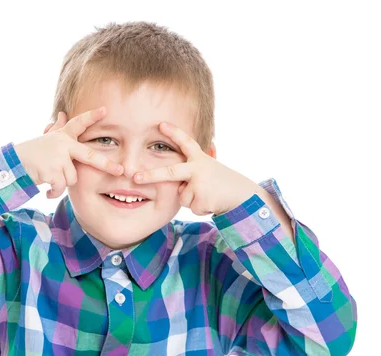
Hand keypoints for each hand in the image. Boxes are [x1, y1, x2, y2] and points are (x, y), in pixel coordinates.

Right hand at [15, 106, 123, 198]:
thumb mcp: (46, 140)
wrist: (12, 165)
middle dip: (107, 164)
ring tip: (49, 179)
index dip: (91, 117)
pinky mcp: (52, 172)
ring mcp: (58, 158)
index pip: (78, 124)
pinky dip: (54, 192)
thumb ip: (57, 129)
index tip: (105, 110)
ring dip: (61, 183)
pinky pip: (60, 188)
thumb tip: (62, 113)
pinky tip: (46, 191)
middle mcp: (62, 145)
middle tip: (121, 171)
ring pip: (72, 178)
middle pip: (89, 156)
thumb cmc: (31, 154)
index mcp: (62, 137)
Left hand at [132, 122, 259, 215]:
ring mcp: (200, 184)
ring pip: (182, 197)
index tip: (161, 124)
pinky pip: (191, 207)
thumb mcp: (209, 168)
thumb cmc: (222, 181)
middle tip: (136, 178)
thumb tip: (198, 157)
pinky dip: (199, 207)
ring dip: (192, 199)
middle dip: (151, 175)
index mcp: (200, 159)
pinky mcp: (202, 200)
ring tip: (208, 194)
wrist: (244, 196)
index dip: (174, 133)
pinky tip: (211, 202)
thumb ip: (195, 166)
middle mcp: (198, 169)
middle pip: (170, 172)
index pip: (186, 143)